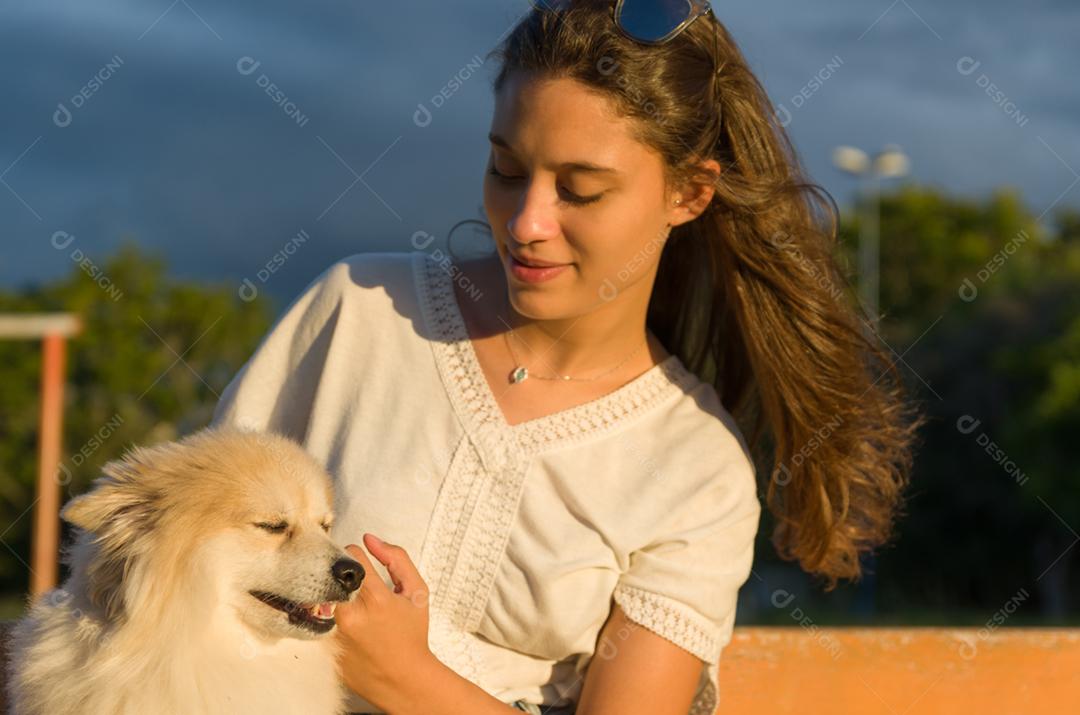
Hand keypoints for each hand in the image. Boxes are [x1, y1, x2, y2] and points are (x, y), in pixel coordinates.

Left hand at [334, 533, 435, 709]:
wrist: (403, 679)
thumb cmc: (412, 633)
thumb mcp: (417, 591)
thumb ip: (397, 559)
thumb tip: (370, 539)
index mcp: (376, 599)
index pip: (350, 557)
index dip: (358, 558)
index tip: (364, 568)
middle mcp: (352, 616)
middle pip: (330, 576)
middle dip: (342, 577)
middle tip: (355, 587)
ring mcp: (336, 634)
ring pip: (322, 597)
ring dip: (334, 597)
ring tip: (354, 609)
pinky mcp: (327, 648)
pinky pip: (320, 621)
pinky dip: (330, 618)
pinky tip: (349, 627)